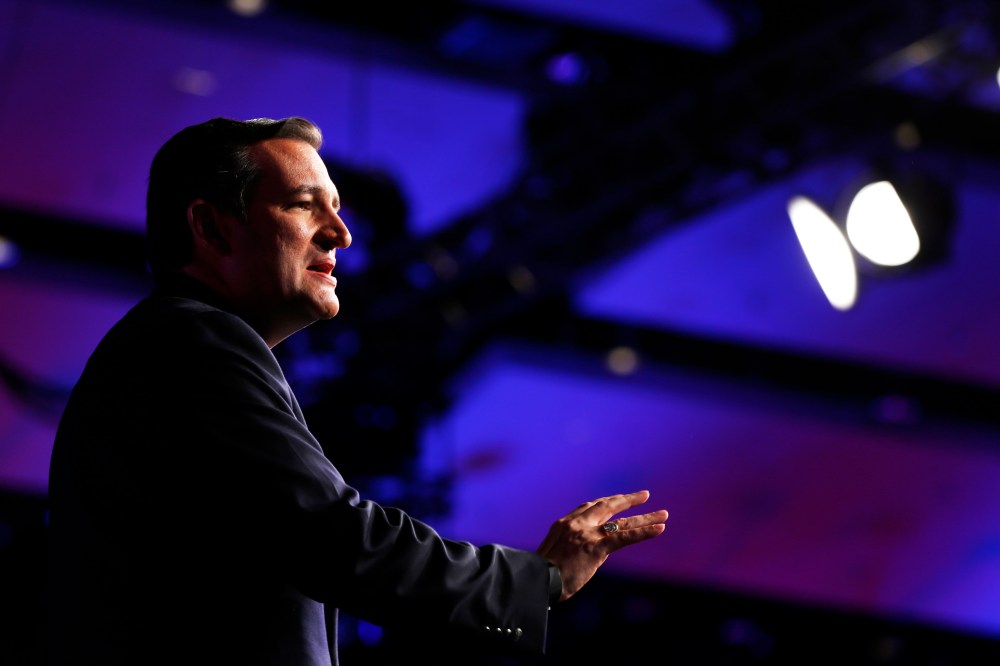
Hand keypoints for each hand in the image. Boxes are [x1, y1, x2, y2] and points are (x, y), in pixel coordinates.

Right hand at [536, 490, 667, 601]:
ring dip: (645, 517)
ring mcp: (588, 534)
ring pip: (622, 522)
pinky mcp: (597, 548)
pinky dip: (644, 532)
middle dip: (627, 500)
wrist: (537, 581)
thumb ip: (566, 546)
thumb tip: (578, 552)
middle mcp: (577, 523)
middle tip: (644, 495)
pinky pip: (625, 537)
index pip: (588, 507)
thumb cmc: (541, 575)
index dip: (606, 503)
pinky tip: (659, 529)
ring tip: (663, 514)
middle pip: (607, 506)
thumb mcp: (551, 554)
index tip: (617, 500)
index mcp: (564, 524)